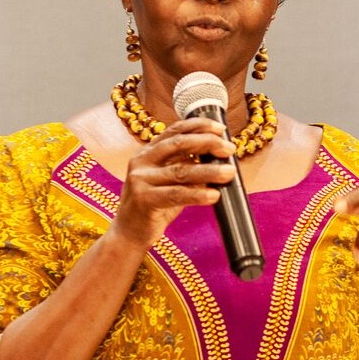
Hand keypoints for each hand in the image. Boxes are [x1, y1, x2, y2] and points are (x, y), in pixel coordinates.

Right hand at [111, 117, 236, 248]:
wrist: (129, 233)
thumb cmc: (153, 207)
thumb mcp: (169, 182)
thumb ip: (187, 168)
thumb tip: (219, 160)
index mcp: (148, 152)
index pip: (175, 131)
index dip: (199, 126)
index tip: (220, 128)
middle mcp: (142, 161)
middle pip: (179, 144)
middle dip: (207, 143)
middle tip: (229, 149)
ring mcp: (140, 179)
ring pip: (181, 171)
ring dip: (209, 171)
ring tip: (229, 172)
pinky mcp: (144, 199)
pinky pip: (176, 194)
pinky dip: (197, 194)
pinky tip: (214, 195)